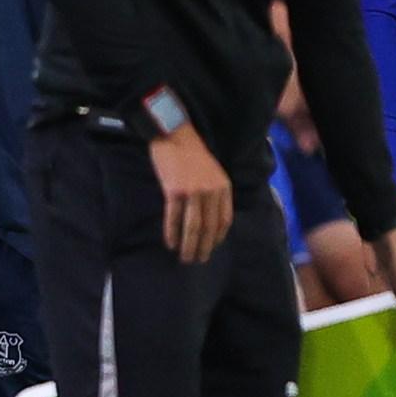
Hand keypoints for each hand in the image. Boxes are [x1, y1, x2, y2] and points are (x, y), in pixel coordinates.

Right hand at [149, 124, 232, 262]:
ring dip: (189, 246)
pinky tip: (171, 244)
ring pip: (193, 227)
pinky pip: (174, 218)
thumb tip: (210, 221)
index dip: (217, 238)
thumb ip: (215, 193)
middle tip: (197, 260)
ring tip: (185, 258)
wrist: (175, 135)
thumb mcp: (214, 173)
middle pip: (209, 227)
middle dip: (204, 247)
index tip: (211, 248)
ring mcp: (193, 191)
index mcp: (223, 187)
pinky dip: (172, 233)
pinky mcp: (174, 191)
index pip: (224, 220)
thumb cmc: (193, 155)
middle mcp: (211, 191)